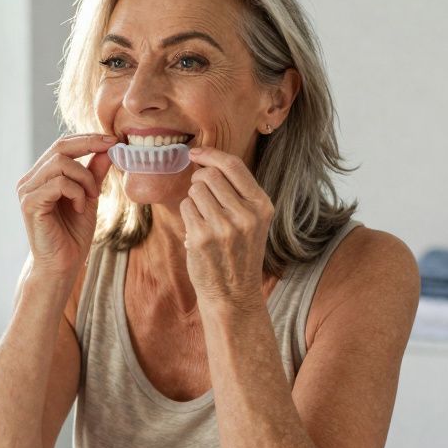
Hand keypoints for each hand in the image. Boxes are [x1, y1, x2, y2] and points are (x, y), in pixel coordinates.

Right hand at [16, 133, 115, 276]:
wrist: (63, 265)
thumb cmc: (73, 235)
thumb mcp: (89, 197)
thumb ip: (94, 173)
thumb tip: (108, 148)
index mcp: (41, 176)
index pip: (62, 145)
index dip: (87, 139)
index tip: (113, 140)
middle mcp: (29, 180)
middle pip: (59, 147)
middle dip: (89, 145)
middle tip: (111, 150)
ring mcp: (27, 191)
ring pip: (61, 164)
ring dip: (84, 178)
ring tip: (91, 197)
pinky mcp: (29, 203)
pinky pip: (59, 184)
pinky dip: (76, 193)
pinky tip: (80, 208)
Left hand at [179, 147, 273, 310]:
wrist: (233, 294)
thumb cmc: (238, 252)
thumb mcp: (252, 221)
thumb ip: (236, 192)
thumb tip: (205, 161)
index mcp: (262, 206)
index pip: (234, 165)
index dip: (210, 154)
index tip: (195, 153)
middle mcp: (246, 215)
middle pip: (210, 176)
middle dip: (198, 179)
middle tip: (199, 194)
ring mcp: (224, 227)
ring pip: (195, 190)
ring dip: (193, 199)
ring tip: (203, 218)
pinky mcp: (202, 238)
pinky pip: (185, 208)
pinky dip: (187, 214)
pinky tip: (197, 231)